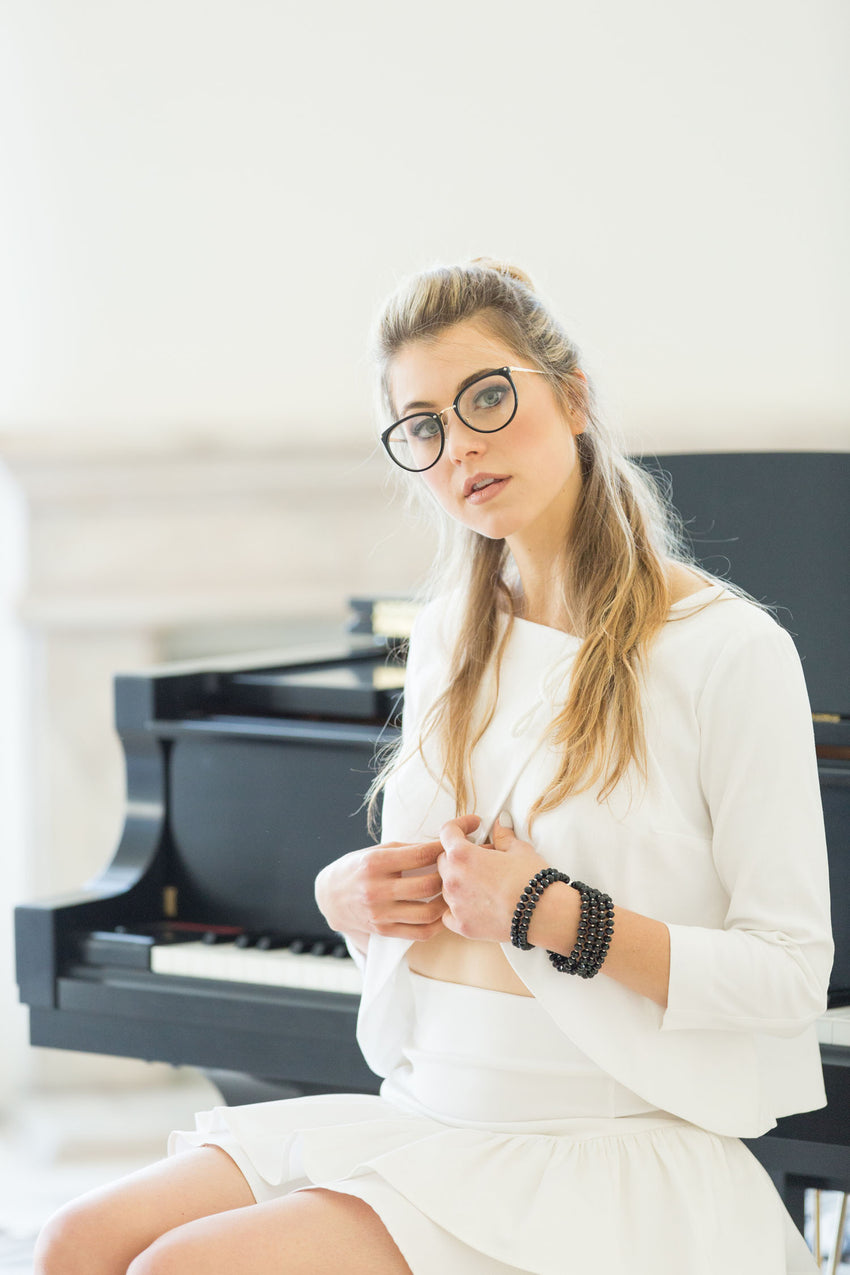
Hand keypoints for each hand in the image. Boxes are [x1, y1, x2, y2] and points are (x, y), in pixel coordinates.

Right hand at [315, 840, 446, 940]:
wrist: (330, 896)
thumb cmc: (359, 868)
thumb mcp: (377, 851)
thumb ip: (408, 850)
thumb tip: (443, 846)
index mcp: (375, 863)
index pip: (420, 855)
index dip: (444, 849)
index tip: (457, 846)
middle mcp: (376, 889)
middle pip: (427, 885)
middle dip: (449, 877)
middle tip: (458, 872)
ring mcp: (379, 913)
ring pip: (427, 913)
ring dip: (447, 903)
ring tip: (453, 893)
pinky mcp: (383, 930)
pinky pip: (420, 932)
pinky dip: (438, 924)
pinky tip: (443, 913)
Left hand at [436, 813, 549, 942]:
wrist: (543, 914)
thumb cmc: (532, 880)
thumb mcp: (519, 849)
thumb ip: (503, 835)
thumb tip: (500, 824)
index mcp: (462, 855)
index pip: (448, 832)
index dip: (460, 825)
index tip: (473, 826)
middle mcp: (453, 879)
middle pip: (444, 859)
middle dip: (460, 854)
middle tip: (483, 856)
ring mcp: (455, 904)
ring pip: (446, 886)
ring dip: (460, 880)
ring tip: (485, 881)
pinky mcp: (461, 925)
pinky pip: (449, 913)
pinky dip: (458, 907)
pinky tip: (476, 903)